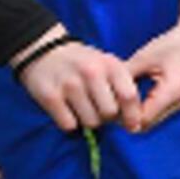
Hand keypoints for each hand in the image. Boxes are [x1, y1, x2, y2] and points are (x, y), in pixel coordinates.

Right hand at [12, 27, 136, 133]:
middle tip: (99, 111)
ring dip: (89, 121)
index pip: (129, 96)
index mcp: (110, 65)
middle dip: (108, 118)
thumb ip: (123, 87)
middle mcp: (91, 73)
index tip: (133, 126)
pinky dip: (70, 123)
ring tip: (83, 108)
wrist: (46, 52)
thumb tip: (134, 121)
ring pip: (90, 122)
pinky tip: (68, 110)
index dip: (133, 115)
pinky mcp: (50, 97)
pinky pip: (69, 125)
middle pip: (110, 113)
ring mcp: (70, 85)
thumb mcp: (108, 65)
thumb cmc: (84, 63)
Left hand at [119, 0, 179, 133]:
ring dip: (133, 114)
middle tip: (109, 103)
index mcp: (171, 93)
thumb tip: (101, 89)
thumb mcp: (144, 58)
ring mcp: (178, 103)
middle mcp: (177, 103)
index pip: (140, 120)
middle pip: (144, 125)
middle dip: (125, 118)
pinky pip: (155, 113)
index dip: (121, 116)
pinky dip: (141, 109)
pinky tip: (131, 96)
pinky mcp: (177, 100)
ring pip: (149, 121)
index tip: (108, 104)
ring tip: (119, 99)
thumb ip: (124, 76)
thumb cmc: (172, 44)